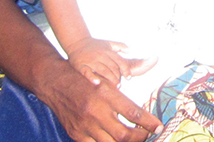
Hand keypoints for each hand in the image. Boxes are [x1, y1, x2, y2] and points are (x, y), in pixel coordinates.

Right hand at [39, 61, 162, 141]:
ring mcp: (85, 126)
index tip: (158, 127)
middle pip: (124, 135)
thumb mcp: (105, 81)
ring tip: (133, 138)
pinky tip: (114, 140)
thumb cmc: (83, 79)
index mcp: (106, 95)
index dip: (149, 123)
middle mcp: (96, 112)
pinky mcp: (76, 134)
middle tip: (147, 135)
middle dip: (140, 137)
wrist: (55, 83)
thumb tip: (140, 115)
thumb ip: (121, 99)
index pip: (134, 113)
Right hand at [65, 39, 155, 86]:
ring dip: (110, 79)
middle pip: (112, 68)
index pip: (120, 61)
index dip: (125, 70)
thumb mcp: (108, 43)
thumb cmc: (94, 45)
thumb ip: (119, 45)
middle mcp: (100, 55)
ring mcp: (90, 60)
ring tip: (115, 87)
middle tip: (120, 85)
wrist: (77, 42)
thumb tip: (129, 50)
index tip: (128, 78)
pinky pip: (87, 72)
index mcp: (107, 51)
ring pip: (103, 70)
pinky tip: (97, 82)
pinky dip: (92, 77)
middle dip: (118, 77)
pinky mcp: (81, 65)